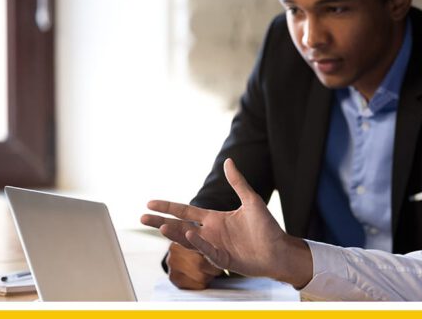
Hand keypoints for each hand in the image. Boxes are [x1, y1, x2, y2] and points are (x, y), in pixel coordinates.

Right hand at [141, 158, 312, 287]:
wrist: (279, 250)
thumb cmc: (267, 227)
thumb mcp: (251, 200)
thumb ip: (238, 182)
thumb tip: (228, 161)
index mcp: (214, 219)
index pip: (185, 211)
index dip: (168, 207)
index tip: (150, 203)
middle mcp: (210, 233)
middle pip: (180, 226)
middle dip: (161, 222)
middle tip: (142, 218)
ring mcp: (215, 247)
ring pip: (189, 240)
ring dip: (175, 233)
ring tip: (161, 227)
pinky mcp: (223, 260)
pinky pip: (208, 251)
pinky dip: (198, 243)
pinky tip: (190, 234)